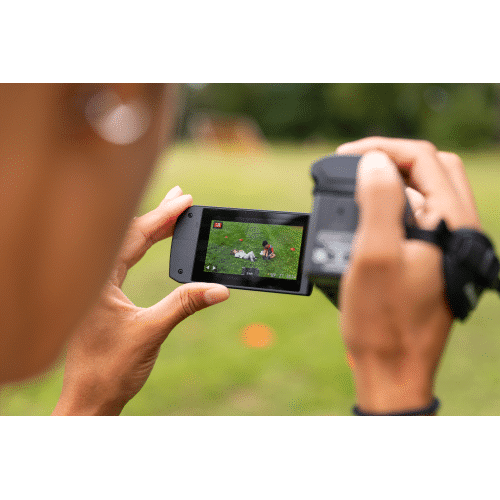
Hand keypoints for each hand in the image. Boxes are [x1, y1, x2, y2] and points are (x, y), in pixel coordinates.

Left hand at [52, 186, 229, 414]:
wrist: (90, 397)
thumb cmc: (110, 368)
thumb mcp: (152, 332)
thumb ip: (185, 305)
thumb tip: (220, 289)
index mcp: (99, 280)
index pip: (133, 236)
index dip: (162, 217)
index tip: (185, 202)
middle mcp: (95, 278)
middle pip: (128, 235)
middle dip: (158, 216)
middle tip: (183, 199)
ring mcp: (98, 287)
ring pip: (126, 247)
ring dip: (151, 230)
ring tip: (174, 215)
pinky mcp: (104, 296)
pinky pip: (125, 261)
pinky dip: (145, 248)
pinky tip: (155, 243)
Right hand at [335, 138, 480, 413]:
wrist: (393, 370)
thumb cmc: (382, 320)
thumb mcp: (373, 255)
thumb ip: (379, 202)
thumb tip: (374, 162)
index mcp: (452, 224)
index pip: (424, 159)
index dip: (382, 149)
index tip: (346, 156)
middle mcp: (458, 230)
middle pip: (432, 169)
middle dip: (391, 159)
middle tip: (354, 167)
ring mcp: (447, 245)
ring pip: (426, 192)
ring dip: (392, 183)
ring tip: (356, 190)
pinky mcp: (433, 258)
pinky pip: (417, 217)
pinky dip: (393, 207)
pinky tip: (367, 219)